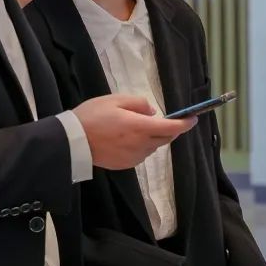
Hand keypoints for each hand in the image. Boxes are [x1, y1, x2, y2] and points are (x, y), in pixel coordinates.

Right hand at [73, 94, 196, 169]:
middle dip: (170, 129)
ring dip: (154, 137)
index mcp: (140, 128)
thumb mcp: (116, 100)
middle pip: (165, 138)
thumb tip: (152, 113)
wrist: (72, 142)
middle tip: (165, 120)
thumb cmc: (92, 116)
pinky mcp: (126, 165)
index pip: (171, 128)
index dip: (185, 124)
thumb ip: (139, 104)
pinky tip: (127, 138)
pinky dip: (142, 146)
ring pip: (153, 147)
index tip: (193, 118)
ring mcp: (133, 157)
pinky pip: (141, 154)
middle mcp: (140, 145)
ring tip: (137, 127)